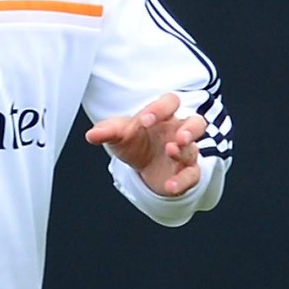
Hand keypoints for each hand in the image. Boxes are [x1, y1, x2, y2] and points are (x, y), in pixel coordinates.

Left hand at [86, 92, 205, 197]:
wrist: (142, 167)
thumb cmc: (135, 142)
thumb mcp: (119, 135)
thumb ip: (107, 132)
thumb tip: (92, 134)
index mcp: (163, 116)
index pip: (170, 103)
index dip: (161, 109)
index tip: (145, 120)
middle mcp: (178, 132)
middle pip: (196, 123)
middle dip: (189, 129)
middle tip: (178, 137)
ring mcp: (185, 152)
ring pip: (194, 149)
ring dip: (185, 151)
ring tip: (171, 152)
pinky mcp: (186, 172)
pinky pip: (192, 176)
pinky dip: (182, 181)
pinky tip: (169, 186)